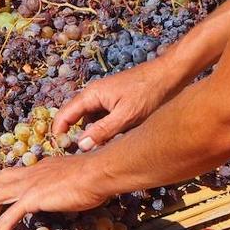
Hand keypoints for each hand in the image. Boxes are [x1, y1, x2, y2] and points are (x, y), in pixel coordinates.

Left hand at [0, 154, 110, 229]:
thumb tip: (75, 188)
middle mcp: (32, 173)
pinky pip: (8, 219)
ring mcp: (29, 186)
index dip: (10, 177)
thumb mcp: (80, 175)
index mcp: (43, 166)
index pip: (21, 171)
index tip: (5, 181)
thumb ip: (70, 182)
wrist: (97, 173)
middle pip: (3, 179)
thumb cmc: (96, 175)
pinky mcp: (30, 200)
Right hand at [52, 58, 179, 150]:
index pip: (65, 115)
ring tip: (98, 150)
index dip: (58, 132)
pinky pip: (103, 118)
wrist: (171, 74)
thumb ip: (102, 131)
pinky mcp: (117, 102)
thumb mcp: (125, 116)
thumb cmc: (149, 92)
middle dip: (75, 135)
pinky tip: (113, 140)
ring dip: (92, 134)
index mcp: (91, 95)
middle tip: (79, 155)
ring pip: (91, 120)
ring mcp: (106, 98)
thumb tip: (80, 145)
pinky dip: (105, 129)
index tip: (59, 149)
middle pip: (76, 118)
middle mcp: (94, 95)